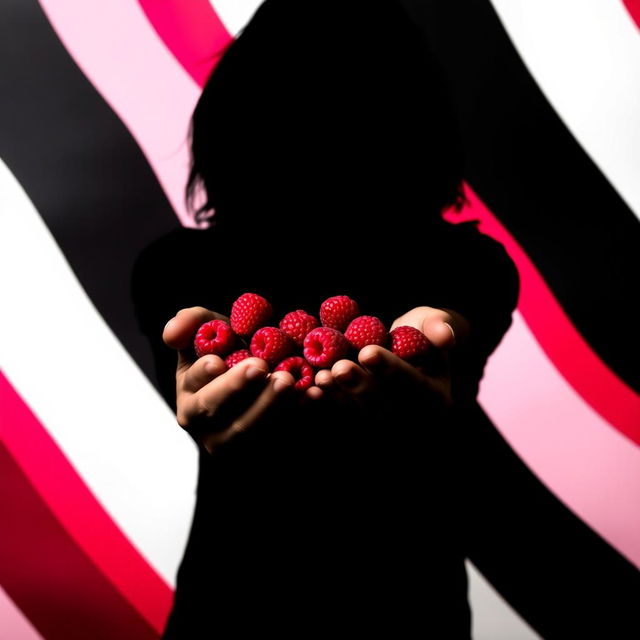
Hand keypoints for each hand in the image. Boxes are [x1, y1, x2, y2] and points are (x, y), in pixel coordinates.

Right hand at [163, 307, 297, 455]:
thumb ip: (191, 324)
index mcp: (190, 396)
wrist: (265, 385)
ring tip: (287, 379)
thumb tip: (172, 333)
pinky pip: (280, 435)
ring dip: (269, 404)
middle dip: (237, 387)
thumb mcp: (211, 336)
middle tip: (260, 367)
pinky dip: (297, 415)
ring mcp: (235, 444)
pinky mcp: (265, 449)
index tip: (217, 361)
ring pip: (248, 429)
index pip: (191, 384)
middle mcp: (206, 425)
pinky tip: (312, 395)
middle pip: (216, 410)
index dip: (203, 374)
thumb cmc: (233, 356)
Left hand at [314, 306, 468, 417]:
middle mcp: (412, 420)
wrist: (402, 357)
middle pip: (385, 407)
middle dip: (360, 387)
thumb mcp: (434, 324)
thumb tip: (444, 337)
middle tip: (339, 368)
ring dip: (339, 397)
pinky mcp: (362, 426)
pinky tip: (309, 391)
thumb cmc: (419, 336)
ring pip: (361, 416)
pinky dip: (327, 405)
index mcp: (436, 397)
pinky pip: (343, 418)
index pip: (415, 386)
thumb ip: (440, 326)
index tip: (368, 352)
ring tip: (321, 377)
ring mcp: (386, 427)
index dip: (390, 370)